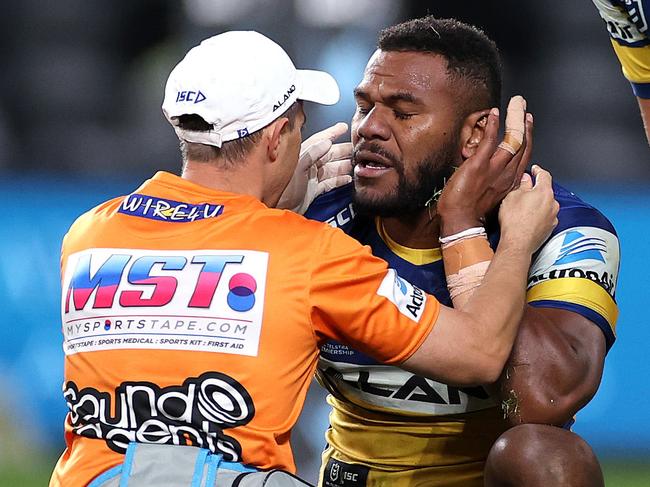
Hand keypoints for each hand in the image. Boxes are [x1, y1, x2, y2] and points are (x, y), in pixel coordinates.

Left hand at [277, 122, 351, 213]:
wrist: (278, 209)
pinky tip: (347, 178)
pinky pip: (329, 182)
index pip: (319, 140)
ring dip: (343, 165)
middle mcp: (306, 165)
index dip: (331, 133)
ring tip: (355, 163)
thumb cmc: (282, 189)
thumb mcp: (298, 168)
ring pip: (331, 168)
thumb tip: (326, 142)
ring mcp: (310, 177)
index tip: (343, 127)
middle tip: (356, 149)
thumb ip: (312, 154)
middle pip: (328, 154)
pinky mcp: (313, 190)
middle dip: (342, 150)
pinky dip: (338, 180)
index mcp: (301, 156)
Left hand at [437, 96, 532, 236]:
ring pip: (513, 139)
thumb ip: (496, 181)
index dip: (528, 138)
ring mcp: (495, 169)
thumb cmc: (470, 211)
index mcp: (510, 182)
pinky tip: (495, 113)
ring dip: (515, 119)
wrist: (460, 220)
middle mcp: (507, 174)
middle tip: (524, 107)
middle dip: (525, 123)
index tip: (527, 124)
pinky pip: (490, 140)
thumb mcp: (491, 195)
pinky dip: (493, 125)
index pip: (524, 156)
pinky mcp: (480, 165)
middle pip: (523, 144)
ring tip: (516, 105)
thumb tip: (493, 171)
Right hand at [499, 165, 558, 254]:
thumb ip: (522, 185)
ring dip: (537, 203)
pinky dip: (538, 215)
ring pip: (546, 204)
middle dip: (536, 189)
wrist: (518, 244)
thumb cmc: (514, 221)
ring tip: (523, 207)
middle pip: (545, 191)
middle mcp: (552, 203)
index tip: (534, 169)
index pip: (544, 175)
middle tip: (524, 189)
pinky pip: (545, 216)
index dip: (538, 170)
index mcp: (544, 192)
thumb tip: (526, 179)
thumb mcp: (512, 196)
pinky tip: (527, 218)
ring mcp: (553, 217)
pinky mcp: (550, 228)